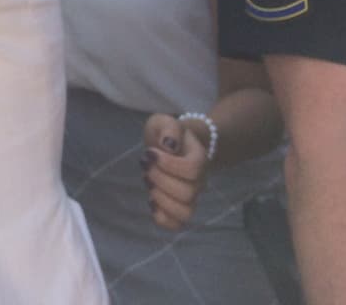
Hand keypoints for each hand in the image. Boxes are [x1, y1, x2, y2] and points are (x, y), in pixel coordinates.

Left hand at [141, 113, 208, 229]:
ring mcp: (190, 197)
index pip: (193, 169)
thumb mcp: (164, 122)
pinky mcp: (178, 208)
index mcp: (199, 158)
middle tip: (146, 166)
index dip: (169, 164)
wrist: (171, 146)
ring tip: (149, 183)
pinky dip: (161, 217)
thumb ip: (168, 128)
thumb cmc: (167, 134)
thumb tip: (169, 145)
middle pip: (188, 193)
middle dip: (160, 179)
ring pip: (185, 213)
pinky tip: (151, 201)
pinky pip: (176, 224)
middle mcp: (199, 181)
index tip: (151, 152)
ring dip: (161, 199)